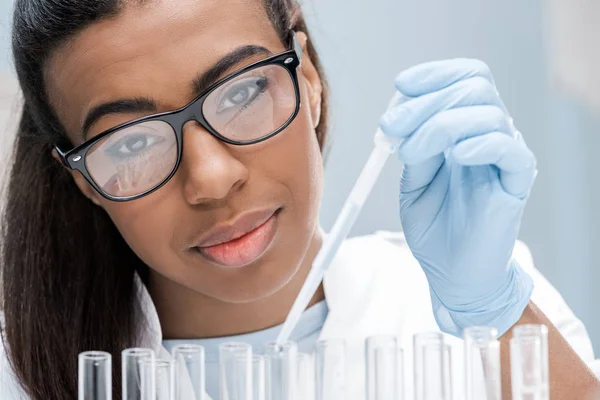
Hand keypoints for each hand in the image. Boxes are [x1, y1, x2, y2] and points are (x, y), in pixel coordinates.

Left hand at [379, 59, 536, 335]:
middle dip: (425, 102)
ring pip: (487, 113)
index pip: (466, 79)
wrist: (451, 273)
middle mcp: (489, 136)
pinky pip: (510, 149)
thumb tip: (401, 115)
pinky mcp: (516, 182)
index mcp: (466, 130)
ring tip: (411, 153)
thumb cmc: (434, 226)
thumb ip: (414, 147)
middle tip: (391, 127)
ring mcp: (505, 158)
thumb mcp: (413, 180)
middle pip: (473, 88)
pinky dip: (480, 143)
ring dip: (440, 124)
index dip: (435, 74)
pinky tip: (454, 156)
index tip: (401, 85)